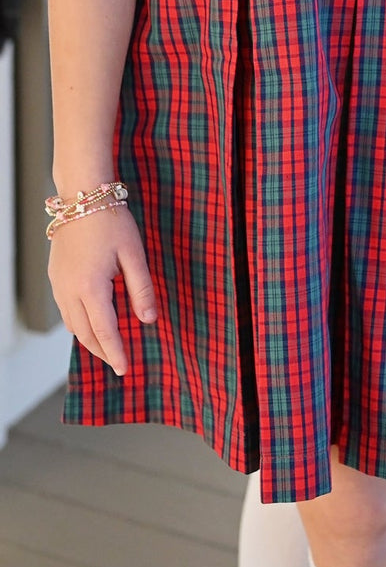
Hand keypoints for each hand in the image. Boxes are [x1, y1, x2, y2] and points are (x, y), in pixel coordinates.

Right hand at [47, 206, 158, 375]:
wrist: (82, 196)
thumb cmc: (110, 221)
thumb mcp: (133, 253)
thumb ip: (141, 288)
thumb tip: (148, 319)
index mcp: (90, 287)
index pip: (104, 331)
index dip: (116, 353)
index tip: (125, 370)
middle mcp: (69, 290)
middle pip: (84, 333)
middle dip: (102, 350)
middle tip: (119, 362)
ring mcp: (58, 284)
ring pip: (71, 324)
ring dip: (88, 338)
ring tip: (107, 346)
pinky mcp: (55, 276)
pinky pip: (65, 309)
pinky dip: (78, 322)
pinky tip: (91, 320)